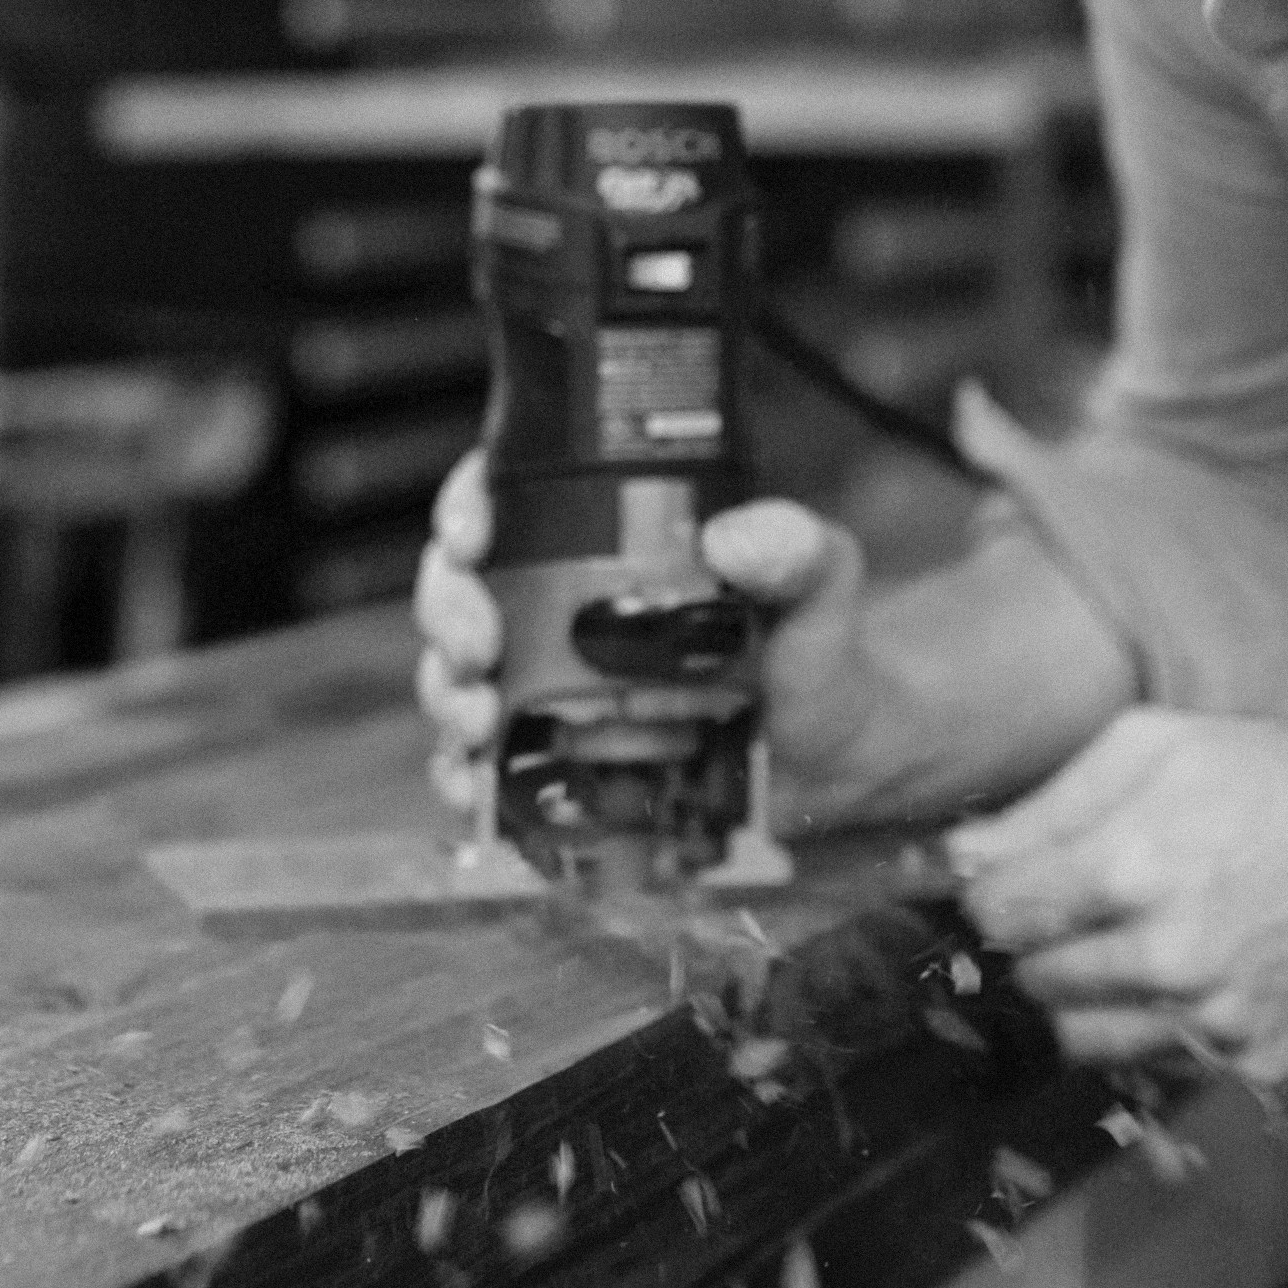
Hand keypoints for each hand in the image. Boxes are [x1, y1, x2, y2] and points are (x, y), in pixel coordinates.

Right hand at [411, 454, 886, 820]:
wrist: (840, 759)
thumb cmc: (818, 652)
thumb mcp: (820, 580)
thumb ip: (797, 547)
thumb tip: (731, 541)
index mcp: (601, 542)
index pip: (505, 500)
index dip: (466, 507)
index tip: (469, 535)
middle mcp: (557, 609)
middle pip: (460, 590)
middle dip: (448, 614)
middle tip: (477, 647)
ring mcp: (549, 689)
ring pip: (458, 677)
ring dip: (448, 698)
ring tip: (479, 726)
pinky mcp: (553, 763)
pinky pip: (484, 769)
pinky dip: (464, 780)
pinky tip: (473, 787)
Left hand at [943, 709, 1287, 1087]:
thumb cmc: (1274, 778)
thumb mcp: (1152, 747)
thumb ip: (1043, 806)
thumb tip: (952, 860)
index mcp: (1130, 867)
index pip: (997, 916)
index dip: (991, 899)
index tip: (1012, 887)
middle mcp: (1168, 957)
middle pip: (1033, 980)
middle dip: (1038, 946)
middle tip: (1082, 908)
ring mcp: (1215, 1019)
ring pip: (1081, 1039)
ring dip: (1083, 997)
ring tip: (1132, 941)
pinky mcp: (1254, 1061)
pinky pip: (1157, 1061)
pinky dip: (1155, 1024)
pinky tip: (1196, 969)